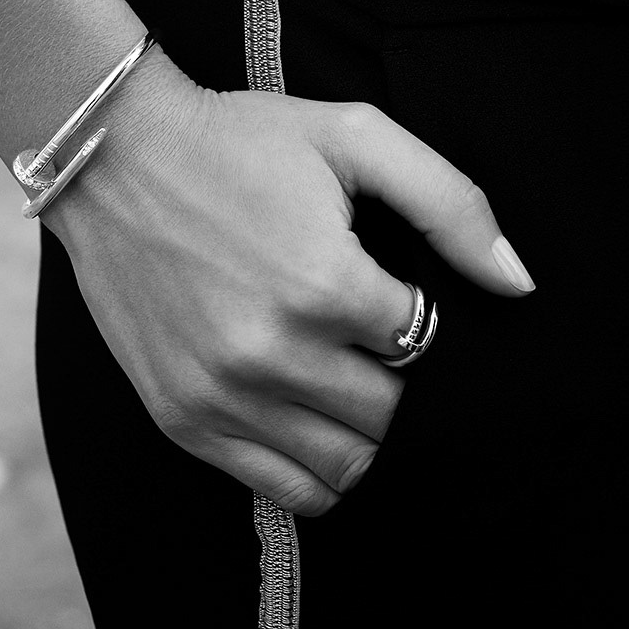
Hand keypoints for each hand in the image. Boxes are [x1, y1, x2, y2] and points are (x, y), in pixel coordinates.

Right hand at [42, 52, 533, 515]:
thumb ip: (451, 205)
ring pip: (346, 467)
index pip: (424, 346)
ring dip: (360, 431)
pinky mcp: (182, 419)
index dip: (418, 317)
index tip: (390, 291)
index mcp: (325, 284)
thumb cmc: (240, 140)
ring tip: (342, 377)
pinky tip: (310, 418)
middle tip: (368, 336)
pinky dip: (314, 469)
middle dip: (395, 380)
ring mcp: (222, 395)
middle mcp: (272, 353)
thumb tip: (518, 286)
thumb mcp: (355, 137)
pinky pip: (284, 491)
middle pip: (390, 417)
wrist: (110, 154)